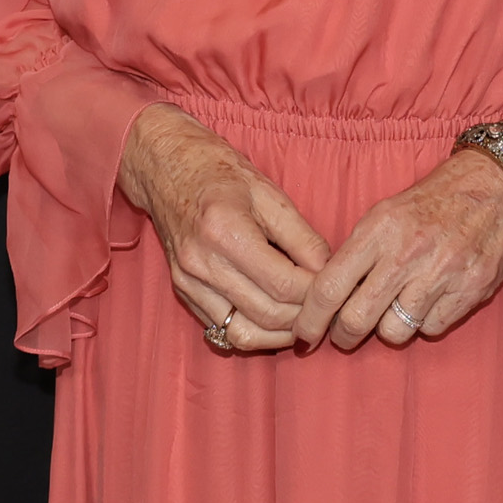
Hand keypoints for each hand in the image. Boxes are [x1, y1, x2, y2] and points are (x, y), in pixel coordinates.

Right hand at [120, 103, 330, 351]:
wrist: (167, 166)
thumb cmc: (220, 172)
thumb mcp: (269, 192)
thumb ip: (302, 236)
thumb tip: (329, 271)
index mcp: (226, 231)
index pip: (284, 284)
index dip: (316, 293)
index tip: (336, 287)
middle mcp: (203, 263)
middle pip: (267, 314)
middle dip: (305, 318)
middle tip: (327, 309)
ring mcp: (188, 282)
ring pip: (243, 334)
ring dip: (280, 336)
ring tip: (304, 322)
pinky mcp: (182, 292)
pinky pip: (222, 331)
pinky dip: (254, 333)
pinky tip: (275, 320)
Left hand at [292, 148, 502, 352]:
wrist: (496, 188)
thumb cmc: (433, 202)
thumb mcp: (385, 213)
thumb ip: (357, 253)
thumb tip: (325, 299)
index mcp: (379, 229)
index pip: (329, 287)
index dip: (310, 319)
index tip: (303, 334)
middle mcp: (407, 253)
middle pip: (356, 319)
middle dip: (343, 336)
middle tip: (344, 334)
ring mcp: (441, 274)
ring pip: (393, 332)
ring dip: (388, 328)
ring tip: (395, 308)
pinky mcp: (470, 290)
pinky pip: (430, 329)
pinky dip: (425, 321)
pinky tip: (430, 298)